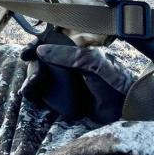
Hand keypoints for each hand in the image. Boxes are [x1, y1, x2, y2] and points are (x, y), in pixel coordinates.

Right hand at [19, 39, 133, 123]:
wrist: (127, 110)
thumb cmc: (116, 82)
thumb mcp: (94, 63)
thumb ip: (70, 55)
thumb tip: (42, 50)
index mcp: (76, 53)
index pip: (49, 43)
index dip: (35, 46)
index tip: (26, 54)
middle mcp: (68, 67)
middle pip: (40, 62)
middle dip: (33, 68)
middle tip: (35, 79)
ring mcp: (65, 84)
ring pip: (39, 78)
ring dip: (31, 82)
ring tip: (32, 89)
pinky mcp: (63, 102)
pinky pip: (43, 95)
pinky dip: (35, 94)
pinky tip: (34, 96)